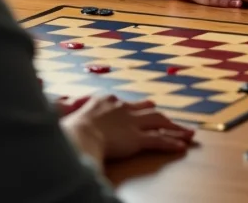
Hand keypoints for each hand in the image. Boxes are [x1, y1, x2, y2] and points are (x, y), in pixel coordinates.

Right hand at [61, 95, 193, 167]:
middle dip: (162, 117)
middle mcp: (123, 108)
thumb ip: (66, 106)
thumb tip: (59, 103)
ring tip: (189, 133)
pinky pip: (158, 140)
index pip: (127, 103)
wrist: (78, 133)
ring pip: (160, 123)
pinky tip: (182, 146)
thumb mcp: (66, 112)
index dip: (138, 107)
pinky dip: (171, 143)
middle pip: (149, 111)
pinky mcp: (136, 138)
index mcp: (106, 100)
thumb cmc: (68, 126)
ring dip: (176, 128)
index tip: (146, 107)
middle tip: (173, 119)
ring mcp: (132, 123)